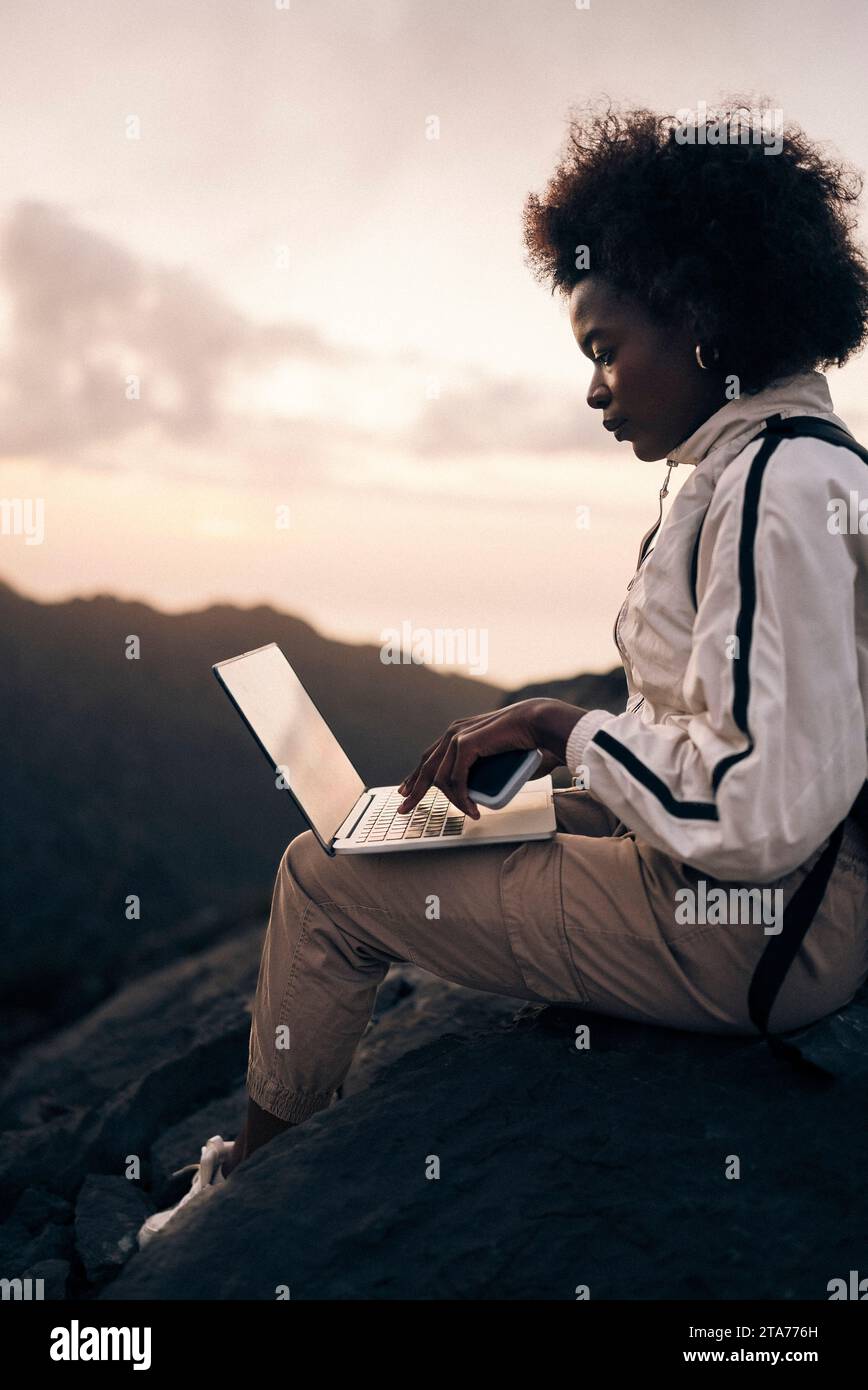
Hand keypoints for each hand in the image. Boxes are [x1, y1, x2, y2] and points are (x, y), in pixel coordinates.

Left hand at [396, 698, 586, 819]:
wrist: (539, 724)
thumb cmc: (527, 742)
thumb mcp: (498, 761)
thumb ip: (487, 775)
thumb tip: (484, 796)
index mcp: (459, 733)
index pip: (430, 757)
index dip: (417, 776)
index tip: (407, 792)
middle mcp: (454, 732)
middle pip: (426, 767)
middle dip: (415, 790)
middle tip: (405, 809)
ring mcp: (457, 736)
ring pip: (442, 778)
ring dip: (455, 801)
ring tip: (471, 813)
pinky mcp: (465, 743)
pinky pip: (456, 779)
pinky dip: (462, 797)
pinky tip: (471, 809)